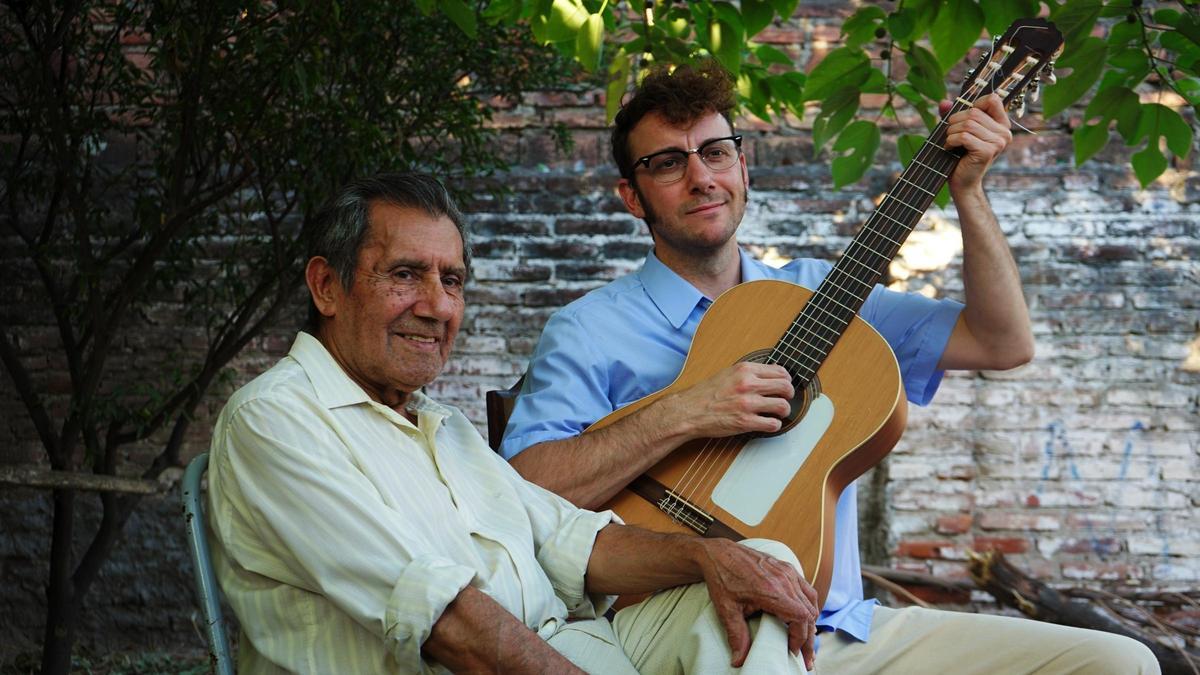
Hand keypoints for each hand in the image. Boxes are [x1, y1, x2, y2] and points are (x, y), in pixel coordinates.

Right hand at [664, 362, 794, 439]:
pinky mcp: (746, 422)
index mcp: (744, 370)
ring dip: (784, 411)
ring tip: (778, 413)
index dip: (787, 379)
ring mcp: (748, 404)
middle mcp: (748, 384)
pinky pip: (773, 424)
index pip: (780, 371)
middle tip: (785, 399)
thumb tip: (770, 375)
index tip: (785, 385)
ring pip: (783, 406)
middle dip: (789, 395)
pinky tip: (768, 424)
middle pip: (785, 387)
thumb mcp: (728, 374)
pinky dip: (774, 425)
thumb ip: (748, 373)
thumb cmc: (705, 394)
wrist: (689, 411)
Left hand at [698, 539, 818, 669]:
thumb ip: (737, 636)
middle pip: (809, 613)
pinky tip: (802, 615)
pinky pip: (806, 588)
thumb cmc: (722, 578)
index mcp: (772, 591)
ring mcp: (787, 572)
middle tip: (804, 656)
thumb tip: (738, 661)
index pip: (801, 618)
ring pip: (811, 600)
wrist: (718, 553)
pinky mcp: (786, 567)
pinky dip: (808, 604)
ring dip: (810, 621)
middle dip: (808, 637)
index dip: (801, 637)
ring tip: (804, 638)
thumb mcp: (727, 610)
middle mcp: (784, 580)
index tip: (792, 650)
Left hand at [939, 93, 1011, 194]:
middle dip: (955, 121)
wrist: (962, 183)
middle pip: (975, 112)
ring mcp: (998, 142)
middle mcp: (1004, 132)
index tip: (963, 119)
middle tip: (950, 134)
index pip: (992, 99)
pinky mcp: (987, 151)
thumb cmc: (960, 155)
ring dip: (952, 132)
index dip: (973, 105)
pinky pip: (964, 136)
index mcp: (1002, 124)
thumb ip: (952, 114)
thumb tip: (943, 102)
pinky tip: (950, 148)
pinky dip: (951, 141)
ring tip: (950, 142)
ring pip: (968, 123)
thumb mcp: (958, 131)